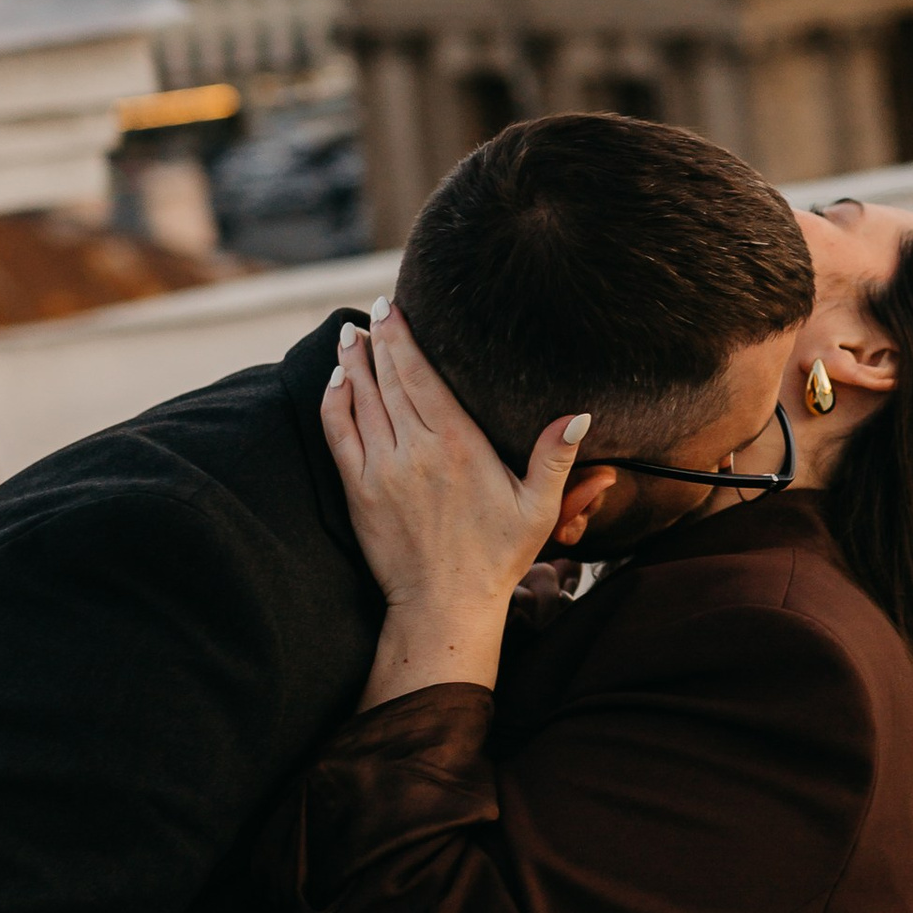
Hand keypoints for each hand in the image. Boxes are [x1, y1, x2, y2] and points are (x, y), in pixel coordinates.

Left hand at [326, 304, 602, 706]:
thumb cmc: (496, 556)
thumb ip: (554, 458)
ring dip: (352, 362)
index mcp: (458, 445)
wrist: (444, 605)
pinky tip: (335, 381)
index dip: (404, 338)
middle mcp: (415, 450)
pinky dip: (333, 402)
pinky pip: (338, 433)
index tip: (395, 309)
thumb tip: (579, 415)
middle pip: (388, 378)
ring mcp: (381, 469)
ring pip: (359, 399)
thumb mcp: (538, 509)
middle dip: (380, 338)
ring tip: (350, 334)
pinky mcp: (357, 491)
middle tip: (376, 308)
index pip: (421, 375)